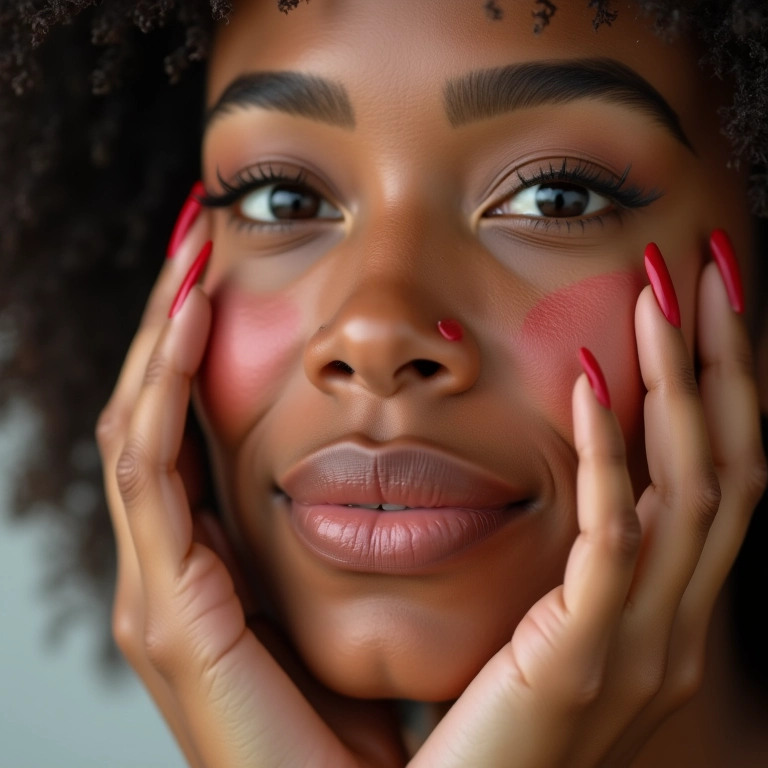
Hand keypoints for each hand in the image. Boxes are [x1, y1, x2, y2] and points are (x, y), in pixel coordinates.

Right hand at [96, 222, 406, 767]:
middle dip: (165, 329)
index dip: (191, 354)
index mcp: (207, 567)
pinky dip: (163, 392)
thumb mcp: (337, 607)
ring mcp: (157, 592)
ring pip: (138, 431)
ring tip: (187, 259)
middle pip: (151, 418)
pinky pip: (152, 473)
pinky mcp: (167, 612)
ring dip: (157, 342)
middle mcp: (168, 571)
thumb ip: (330, 542)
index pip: (184, 434)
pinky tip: (188, 321)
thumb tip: (373, 467)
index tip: (219, 277)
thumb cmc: (354, 719)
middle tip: (192, 242)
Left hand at [410, 238, 766, 767]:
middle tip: (706, 271)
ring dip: (675, 384)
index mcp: (670, 610)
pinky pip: (610, 542)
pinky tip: (583, 383)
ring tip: (654, 297)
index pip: (723, 476)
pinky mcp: (579, 658)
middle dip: (723, 362)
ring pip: (689, 490)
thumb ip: (586, 564)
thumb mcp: (559, 628)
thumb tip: (590, 478)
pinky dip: (606, 459)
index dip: (728, 387)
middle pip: (730, 465)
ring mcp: (641, 644)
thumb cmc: (502, 719)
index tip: (707, 306)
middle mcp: (677, 622)